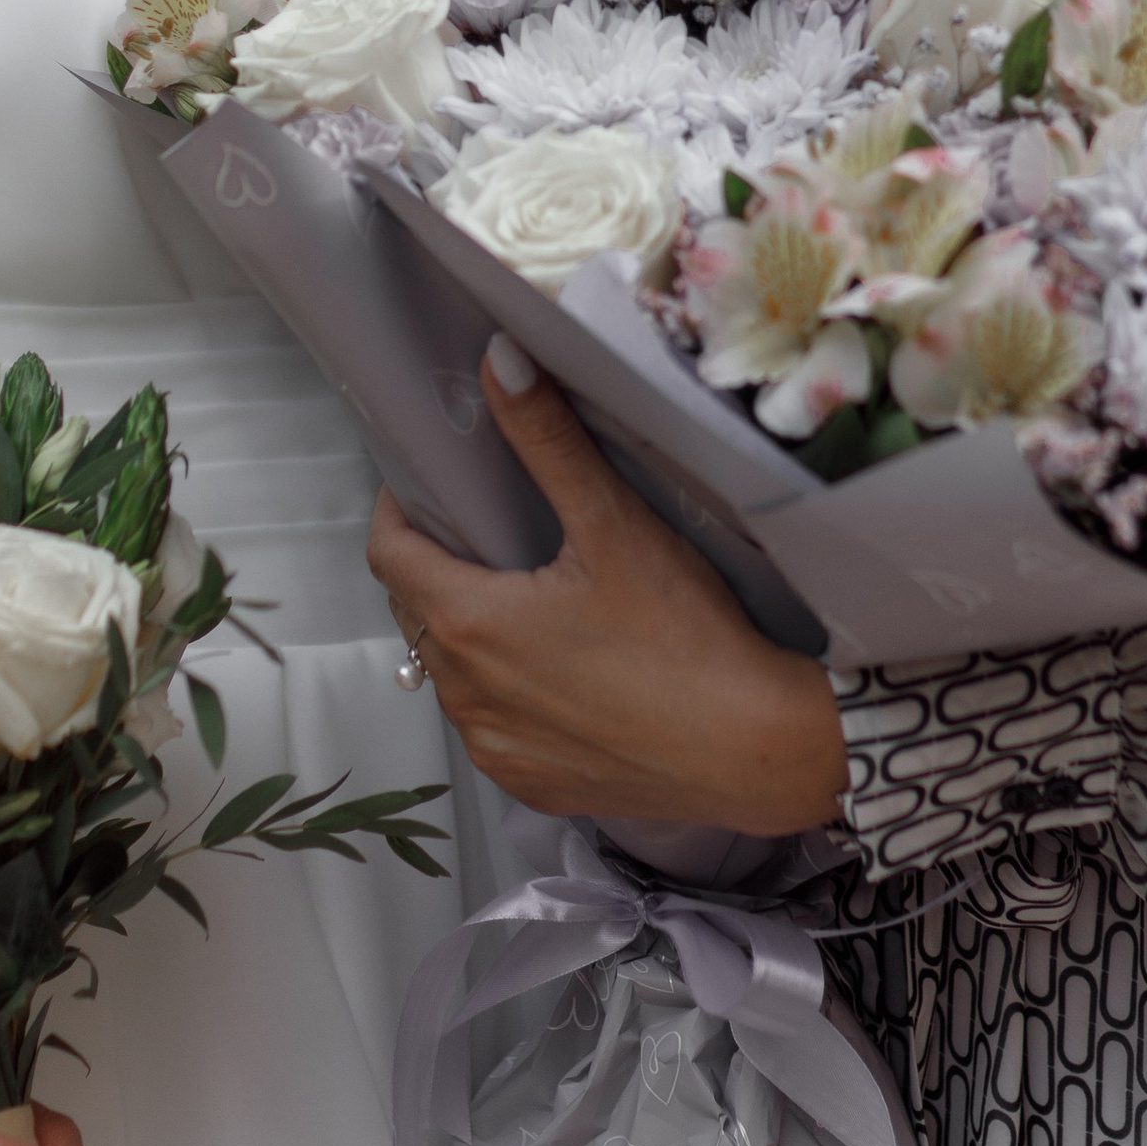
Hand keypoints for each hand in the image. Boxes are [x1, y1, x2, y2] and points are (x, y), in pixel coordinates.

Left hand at [367, 336, 848, 832]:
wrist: (757, 751)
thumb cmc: (689, 637)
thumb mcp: (615, 524)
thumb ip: (547, 440)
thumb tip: (499, 360)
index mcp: (469, 624)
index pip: (389, 555)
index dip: (401, 512)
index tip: (431, 486)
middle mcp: (464, 696)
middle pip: (418, 612)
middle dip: (442, 566)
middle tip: (494, 531)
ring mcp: (495, 749)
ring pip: (454, 674)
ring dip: (473, 634)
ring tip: (534, 599)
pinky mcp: (530, 785)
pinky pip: (492, 727)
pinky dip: (508, 693)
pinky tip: (564, 672)